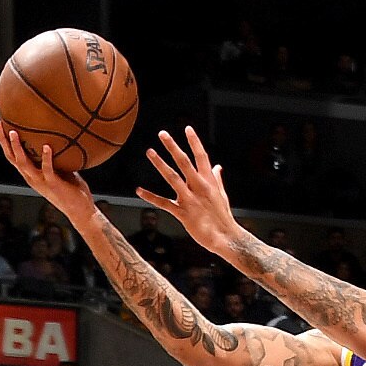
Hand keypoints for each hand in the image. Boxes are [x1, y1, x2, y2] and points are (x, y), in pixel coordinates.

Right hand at [0, 122, 97, 220]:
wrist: (79, 210)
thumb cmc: (71, 189)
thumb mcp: (59, 168)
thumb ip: (55, 156)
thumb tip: (58, 134)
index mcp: (30, 174)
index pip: (12, 156)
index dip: (4, 141)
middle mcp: (31, 178)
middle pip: (11, 157)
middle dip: (3, 140)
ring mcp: (41, 182)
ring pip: (23, 164)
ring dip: (17, 148)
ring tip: (14, 132)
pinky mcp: (53, 185)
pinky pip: (47, 170)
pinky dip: (46, 157)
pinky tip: (47, 146)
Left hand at [134, 128, 247, 255]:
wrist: (226, 237)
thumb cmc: (223, 216)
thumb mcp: (222, 195)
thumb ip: (217, 179)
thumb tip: (218, 166)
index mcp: (209, 181)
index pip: (201, 156)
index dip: (194, 142)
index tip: (187, 128)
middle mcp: (199, 186)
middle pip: (184, 162)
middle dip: (173, 147)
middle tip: (162, 134)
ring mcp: (190, 199)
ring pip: (173, 177)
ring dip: (160, 164)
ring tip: (150, 152)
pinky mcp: (183, 212)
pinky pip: (164, 203)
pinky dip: (151, 197)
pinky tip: (139, 190)